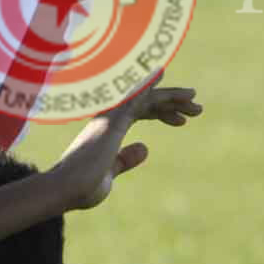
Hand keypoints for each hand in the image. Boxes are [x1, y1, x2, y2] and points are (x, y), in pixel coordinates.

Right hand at [46, 79, 203, 211]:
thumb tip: (144, 148)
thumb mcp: (110, 172)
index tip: (182, 121)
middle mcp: (107, 119)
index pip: (139, 113)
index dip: (161, 113)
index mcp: (107, 131)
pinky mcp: (112, 121)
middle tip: (197, 109)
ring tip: (194, 98)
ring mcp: (109, 118)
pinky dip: (148, 85)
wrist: (66, 190)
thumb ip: (125, 159)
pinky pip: (132, 96)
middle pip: (145, 102)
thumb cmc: (82, 186)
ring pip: (143, 98)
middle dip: (171, 104)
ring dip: (170, 96)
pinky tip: (161, 73)